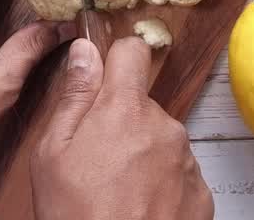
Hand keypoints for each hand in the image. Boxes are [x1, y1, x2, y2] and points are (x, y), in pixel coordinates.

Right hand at [31, 38, 214, 219]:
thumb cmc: (76, 216)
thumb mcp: (52, 153)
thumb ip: (73, 96)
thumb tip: (86, 51)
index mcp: (124, 109)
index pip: (132, 52)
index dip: (116, 58)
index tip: (105, 73)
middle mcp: (164, 127)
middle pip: (142, 105)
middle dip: (121, 121)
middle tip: (96, 159)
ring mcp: (187, 161)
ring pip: (160, 140)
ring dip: (142, 155)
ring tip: (115, 192)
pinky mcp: (201, 193)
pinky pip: (178, 173)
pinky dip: (161, 185)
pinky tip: (137, 208)